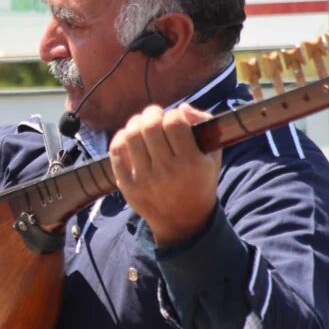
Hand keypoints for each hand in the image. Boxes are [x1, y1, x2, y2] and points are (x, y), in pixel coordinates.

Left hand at [109, 103, 221, 247]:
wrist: (183, 220)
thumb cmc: (199, 181)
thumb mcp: (212, 156)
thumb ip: (204, 126)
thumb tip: (182, 108)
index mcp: (191, 162)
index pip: (174, 122)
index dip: (174, 114)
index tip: (176, 119)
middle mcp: (167, 171)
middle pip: (150, 126)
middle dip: (152, 112)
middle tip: (155, 114)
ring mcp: (145, 179)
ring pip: (131, 136)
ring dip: (135, 122)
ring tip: (142, 123)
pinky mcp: (128, 186)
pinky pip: (116, 152)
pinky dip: (120, 138)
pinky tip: (129, 137)